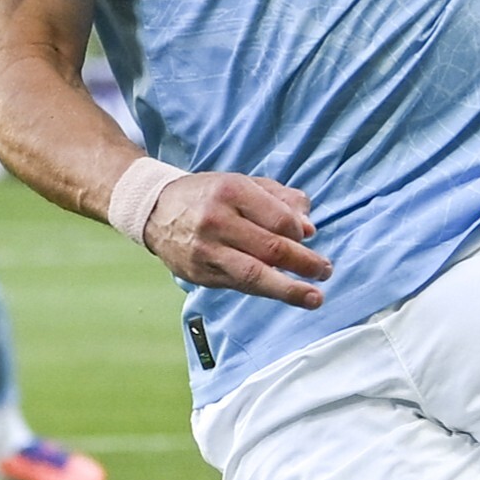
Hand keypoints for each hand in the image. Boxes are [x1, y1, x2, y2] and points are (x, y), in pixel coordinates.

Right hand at [141, 171, 331, 308]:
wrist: (154, 210)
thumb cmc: (207, 195)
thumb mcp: (242, 182)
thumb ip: (280, 199)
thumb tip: (309, 228)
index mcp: (230, 191)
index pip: (279, 219)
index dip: (300, 232)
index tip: (309, 238)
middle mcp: (216, 221)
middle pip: (270, 248)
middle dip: (304, 263)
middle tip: (325, 271)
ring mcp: (206, 251)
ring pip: (255, 275)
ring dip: (289, 289)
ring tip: (314, 298)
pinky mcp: (200, 274)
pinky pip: (239, 285)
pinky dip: (265, 290)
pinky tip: (283, 292)